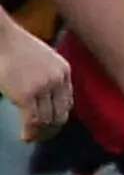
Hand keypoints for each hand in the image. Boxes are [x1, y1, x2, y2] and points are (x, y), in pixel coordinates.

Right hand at [0, 24, 68, 139]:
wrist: (0, 37)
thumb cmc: (13, 44)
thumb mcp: (41, 56)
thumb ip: (47, 73)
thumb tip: (44, 94)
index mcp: (63, 71)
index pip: (67, 101)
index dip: (59, 116)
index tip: (51, 124)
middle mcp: (58, 80)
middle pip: (60, 113)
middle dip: (52, 128)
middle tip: (41, 136)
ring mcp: (43, 87)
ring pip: (47, 119)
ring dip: (40, 133)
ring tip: (32, 138)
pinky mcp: (26, 94)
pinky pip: (32, 121)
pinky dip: (29, 132)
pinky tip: (24, 137)